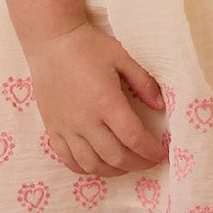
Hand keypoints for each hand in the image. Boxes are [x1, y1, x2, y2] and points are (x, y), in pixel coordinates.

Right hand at [24, 23, 168, 176]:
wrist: (51, 41)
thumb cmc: (88, 46)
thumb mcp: (122, 57)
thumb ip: (143, 82)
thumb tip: (160, 106)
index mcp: (106, 102)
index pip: (134, 138)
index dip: (151, 151)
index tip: (161, 153)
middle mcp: (85, 120)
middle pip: (115, 157)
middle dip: (137, 164)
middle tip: (148, 160)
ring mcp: (66, 127)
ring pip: (91, 164)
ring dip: (113, 171)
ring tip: (125, 165)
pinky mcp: (52, 128)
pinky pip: (68, 159)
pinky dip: (85, 168)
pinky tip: (97, 163)